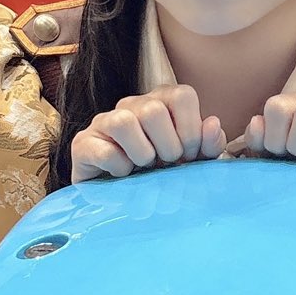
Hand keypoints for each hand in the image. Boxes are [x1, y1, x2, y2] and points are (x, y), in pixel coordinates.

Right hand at [69, 85, 224, 180]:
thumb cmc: (162, 174)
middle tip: (166, 164)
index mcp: (161, 101)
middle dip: (168, 146)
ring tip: (144, 167)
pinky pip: (104, 150)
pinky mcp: (83, 143)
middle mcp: (132, 104)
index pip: (182, 95)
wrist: (122, 199)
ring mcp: (104, 121)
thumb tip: (212, 123)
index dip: (191, 129)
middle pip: (153, 110)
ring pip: (124, 121)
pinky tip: (123, 175)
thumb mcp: (194, 162)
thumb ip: (209, 145)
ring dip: (142, 153)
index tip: (188, 154)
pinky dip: (119, 168)